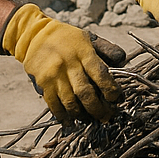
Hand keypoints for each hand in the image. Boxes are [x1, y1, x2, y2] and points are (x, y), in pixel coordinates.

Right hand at [0, 4, 120, 121]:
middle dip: (98, 108)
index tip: (116, 98)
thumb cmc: (68, 38)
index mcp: (83, 51)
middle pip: (85, 92)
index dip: (110, 88)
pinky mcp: (42, 84)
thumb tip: (123, 63)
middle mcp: (68, 64)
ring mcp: (54, 76)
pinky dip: (63, 116)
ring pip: (70, 102)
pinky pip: (54, 105)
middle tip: (107, 116)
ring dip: (82, 115)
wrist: (36, 36)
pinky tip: (71, 121)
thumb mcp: (89, 38)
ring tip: (91, 120)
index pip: (100, 73)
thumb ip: (107, 49)